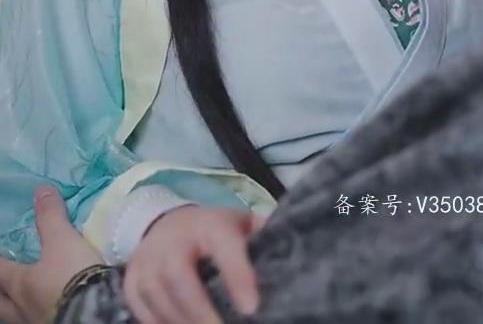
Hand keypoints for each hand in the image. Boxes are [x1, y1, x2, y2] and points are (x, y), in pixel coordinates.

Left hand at [0, 186, 102, 323]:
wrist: (97, 314)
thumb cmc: (73, 276)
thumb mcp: (63, 240)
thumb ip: (51, 217)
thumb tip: (41, 190)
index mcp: (20, 284)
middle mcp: (22, 308)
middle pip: (0, 302)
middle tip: (2, 281)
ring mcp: (36, 323)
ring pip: (16, 316)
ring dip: (15, 307)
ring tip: (21, 300)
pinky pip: (38, 321)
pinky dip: (37, 315)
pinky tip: (47, 312)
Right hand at [124, 204, 263, 323]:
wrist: (164, 224)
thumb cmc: (212, 232)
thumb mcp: (238, 225)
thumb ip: (262, 237)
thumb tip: (295, 248)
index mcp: (209, 225)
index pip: (224, 247)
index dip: (238, 276)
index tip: (252, 308)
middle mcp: (173, 241)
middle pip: (181, 280)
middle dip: (202, 314)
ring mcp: (147, 262)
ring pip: (161, 302)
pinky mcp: (131, 282)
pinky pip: (144, 314)